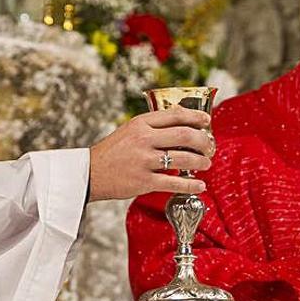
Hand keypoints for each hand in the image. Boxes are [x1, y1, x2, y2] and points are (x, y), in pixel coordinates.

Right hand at [87, 107, 214, 200]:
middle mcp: (143, 139)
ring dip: (201, 162)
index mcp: (140, 123)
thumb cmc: (112, 152)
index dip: (195, 117)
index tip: (206, 121)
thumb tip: (182, 124)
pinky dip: (191, 185)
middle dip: (203, 141)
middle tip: (210, 146)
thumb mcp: (129, 130)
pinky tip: (200, 186)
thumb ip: (152, 126)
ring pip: (183, 158)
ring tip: (206, 164)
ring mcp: (144, 160)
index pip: (175, 114)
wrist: (90, 173)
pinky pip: (174, 183)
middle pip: (184, 135)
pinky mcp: (143, 181)